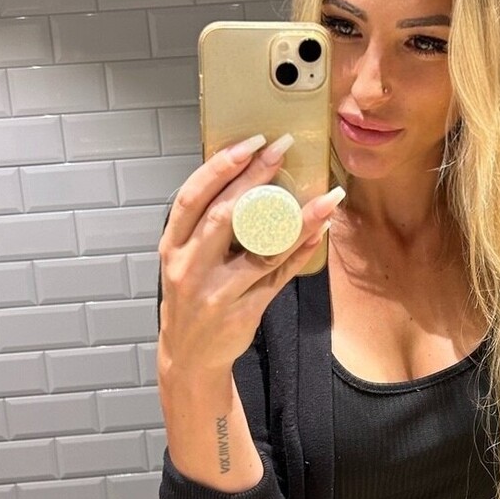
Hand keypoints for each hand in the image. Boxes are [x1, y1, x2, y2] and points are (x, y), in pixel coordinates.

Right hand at [157, 133, 344, 383]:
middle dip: (256, 177)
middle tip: (283, 148)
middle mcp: (189, 267)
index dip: (220, 167)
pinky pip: (278, 276)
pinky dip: (301, 251)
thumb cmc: (191, 296)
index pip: (192, 197)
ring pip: (262, 248)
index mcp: (172, 246)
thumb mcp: (185, 259)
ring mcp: (217, 292)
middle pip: (224, 215)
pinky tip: (320, 231)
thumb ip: (205, 226)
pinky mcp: (243, 311)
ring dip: (298, 219)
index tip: (250, 142)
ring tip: (327, 196)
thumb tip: (245, 176)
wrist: (188, 356)